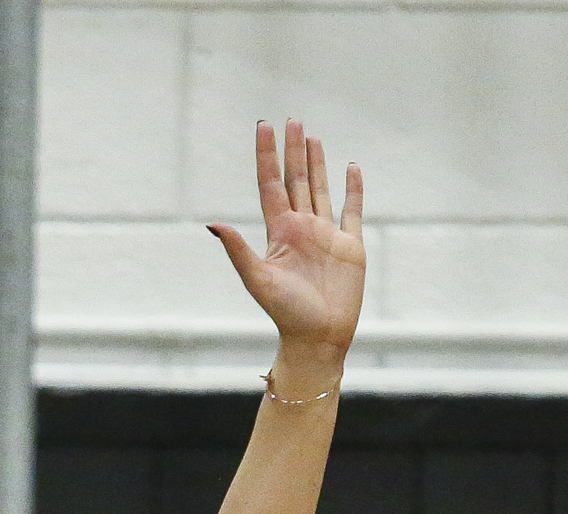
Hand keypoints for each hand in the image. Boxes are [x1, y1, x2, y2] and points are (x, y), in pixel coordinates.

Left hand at [207, 118, 364, 363]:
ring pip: (320, 189)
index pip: (271, 185)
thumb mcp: (258, 280)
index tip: (263, 127)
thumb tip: (214, 224)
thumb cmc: (286, 314)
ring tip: (311, 136)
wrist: (318, 338)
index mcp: (280, 232)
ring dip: (316, 163)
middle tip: (291, 120)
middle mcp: (301, 228)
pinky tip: (351, 169)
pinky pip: (352, 211)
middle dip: (292, 151)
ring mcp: (326, 235)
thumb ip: (238, 251)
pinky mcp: (350, 246)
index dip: (266, 156)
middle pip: (295, 180)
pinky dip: (353, 189)